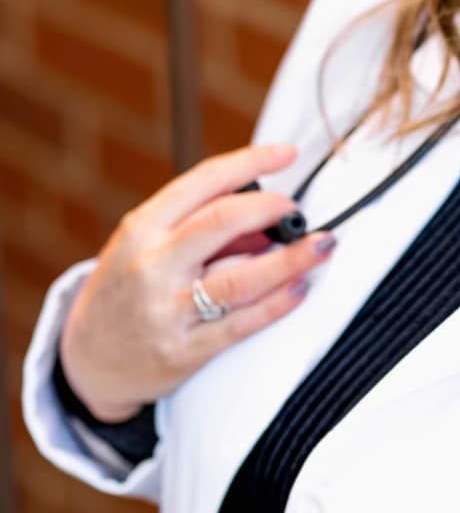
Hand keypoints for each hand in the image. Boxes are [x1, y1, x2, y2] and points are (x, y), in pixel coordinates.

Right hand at [59, 143, 335, 422]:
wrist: (85, 360)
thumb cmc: (127, 289)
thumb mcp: (144, 245)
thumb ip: (196, 226)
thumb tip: (266, 220)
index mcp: (142, 228)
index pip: (204, 181)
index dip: (252, 161)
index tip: (287, 152)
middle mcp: (152, 265)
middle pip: (224, 221)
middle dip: (271, 207)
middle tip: (297, 208)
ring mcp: (167, 310)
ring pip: (242, 277)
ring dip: (291, 259)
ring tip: (321, 246)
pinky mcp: (183, 351)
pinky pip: (242, 323)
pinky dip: (278, 304)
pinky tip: (299, 289)